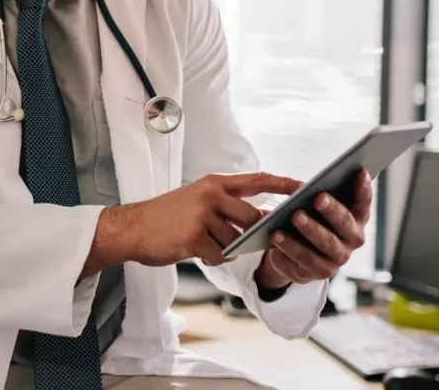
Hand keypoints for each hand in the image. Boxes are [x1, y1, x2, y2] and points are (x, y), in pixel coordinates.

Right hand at [130, 171, 301, 267]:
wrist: (133, 228)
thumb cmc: (167, 216)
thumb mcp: (197, 198)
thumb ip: (227, 204)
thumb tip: (261, 217)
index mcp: (214, 183)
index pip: (258, 180)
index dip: (284, 183)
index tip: (305, 186)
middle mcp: (210, 194)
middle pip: (252, 217)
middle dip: (249, 233)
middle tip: (234, 238)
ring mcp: (203, 214)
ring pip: (236, 240)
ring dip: (224, 248)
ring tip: (202, 242)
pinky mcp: (195, 236)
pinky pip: (221, 255)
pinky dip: (213, 259)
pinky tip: (196, 251)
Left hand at [255, 170, 372, 289]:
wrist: (296, 252)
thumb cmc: (312, 218)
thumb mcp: (320, 202)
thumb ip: (332, 187)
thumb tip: (344, 165)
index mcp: (357, 217)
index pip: (364, 201)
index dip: (363, 188)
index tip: (360, 171)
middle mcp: (353, 239)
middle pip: (344, 222)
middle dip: (331, 209)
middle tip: (317, 197)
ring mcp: (338, 257)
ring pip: (325, 241)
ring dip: (309, 228)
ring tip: (294, 215)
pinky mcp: (320, 272)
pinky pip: (303, 258)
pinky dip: (289, 245)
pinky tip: (275, 233)